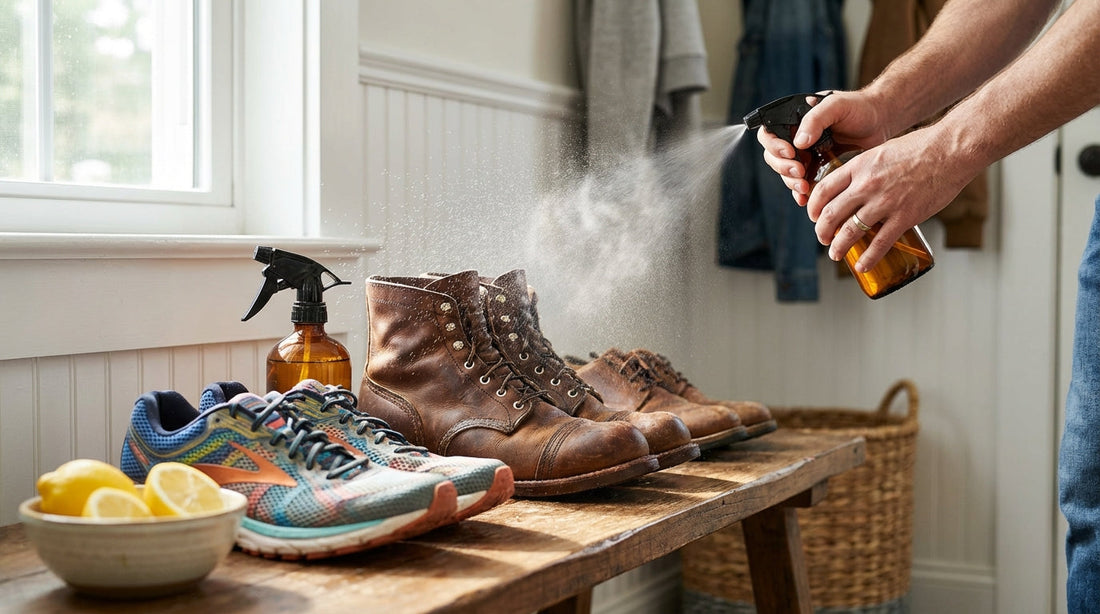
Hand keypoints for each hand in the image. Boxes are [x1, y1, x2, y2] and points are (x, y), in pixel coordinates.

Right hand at [756, 91, 890, 205]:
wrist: (881, 121)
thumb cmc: (859, 107)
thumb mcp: (836, 105)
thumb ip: (815, 119)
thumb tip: (798, 143)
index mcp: (794, 122)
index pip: (769, 134)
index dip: (774, 146)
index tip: (791, 152)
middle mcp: (796, 139)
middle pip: (774, 157)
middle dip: (783, 167)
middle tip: (799, 172)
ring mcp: (806, 157)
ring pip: (786, 174)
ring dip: (791, 182)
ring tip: (804, 186)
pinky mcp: (818, 171)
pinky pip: (802, 185)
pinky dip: (801, 193)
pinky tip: (805, 198)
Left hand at [807, 126, 972, 270]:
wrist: (951, 151)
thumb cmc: (920, 147)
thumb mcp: (882, 151)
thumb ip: (866, 168)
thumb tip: (855, 184)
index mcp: (859, 167)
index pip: (823, 190)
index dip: (813, 207)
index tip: (813, 216)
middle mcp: (866, 185)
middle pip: (830, 214)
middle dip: (821, 231)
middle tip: (822, 238)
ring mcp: (885, 202)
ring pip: (850, 231)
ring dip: (838, 246)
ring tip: (835, 253)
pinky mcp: (905, 217)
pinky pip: (880, 243)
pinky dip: (867, 258)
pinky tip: (861, 265)